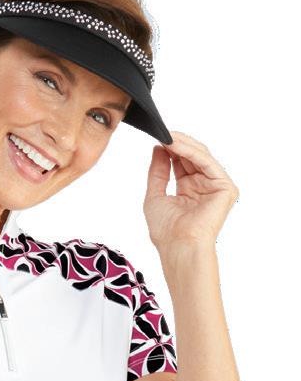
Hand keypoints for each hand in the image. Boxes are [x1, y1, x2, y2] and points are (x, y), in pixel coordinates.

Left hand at [144, 130, 238, 253]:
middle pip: (192, 157)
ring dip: (183, 144)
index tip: (158, 138)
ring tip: (167, 136)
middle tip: (162, 132)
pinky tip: (177, 145)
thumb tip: (158, 148)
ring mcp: (216, 187)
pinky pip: (207, 162)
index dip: (170, 150)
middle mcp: (204, 187)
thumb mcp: (154, 195)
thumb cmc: (166, 232)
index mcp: (189, 190)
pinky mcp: (225, 188)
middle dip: (177, 144)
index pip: (181, 163)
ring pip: (201, 157)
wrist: (179, 247)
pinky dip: (191, 152)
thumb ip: (157, 172)